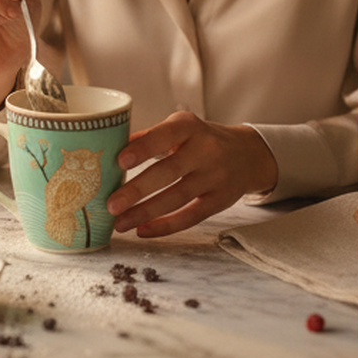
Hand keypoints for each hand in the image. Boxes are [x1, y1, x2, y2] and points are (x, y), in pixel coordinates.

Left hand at [106, 111, 279, 236]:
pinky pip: (191, 216)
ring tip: (119, 223)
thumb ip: (149, 137)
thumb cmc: (201, 140)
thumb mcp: (181, 128)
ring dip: (146, 212)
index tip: (120, 161)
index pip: (166, 135)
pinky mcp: (221, 200)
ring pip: (178, 197)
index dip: (144, 148)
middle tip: (111, 205)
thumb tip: (109, 149)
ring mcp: (216, 176)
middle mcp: (206, 150)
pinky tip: (143, 230)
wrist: (248, 155)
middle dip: (138, 190)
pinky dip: (166, 226)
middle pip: (170, 171)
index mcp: (190, 127)